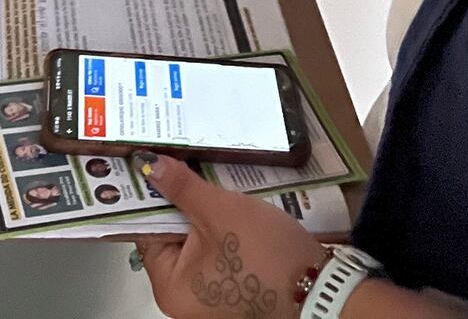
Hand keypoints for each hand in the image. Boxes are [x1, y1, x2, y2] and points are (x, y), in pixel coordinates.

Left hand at [134, 154, 327, 318]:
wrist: (319, 288)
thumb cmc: (265, 255)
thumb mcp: (220, 211)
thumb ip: (182, 188)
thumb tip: (149, 166)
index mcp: (169, 287)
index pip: (147, 233)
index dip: (153, 197)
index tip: (156, 167)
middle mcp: (184, 300)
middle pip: (173, 238)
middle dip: (185, 203)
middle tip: (188, 166)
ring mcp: (210, 299)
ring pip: (198, 243)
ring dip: (207, 214)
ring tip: (213, 181)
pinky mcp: (235, 291)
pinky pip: (218, 254)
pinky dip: (223, 231)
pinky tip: (234, 206)